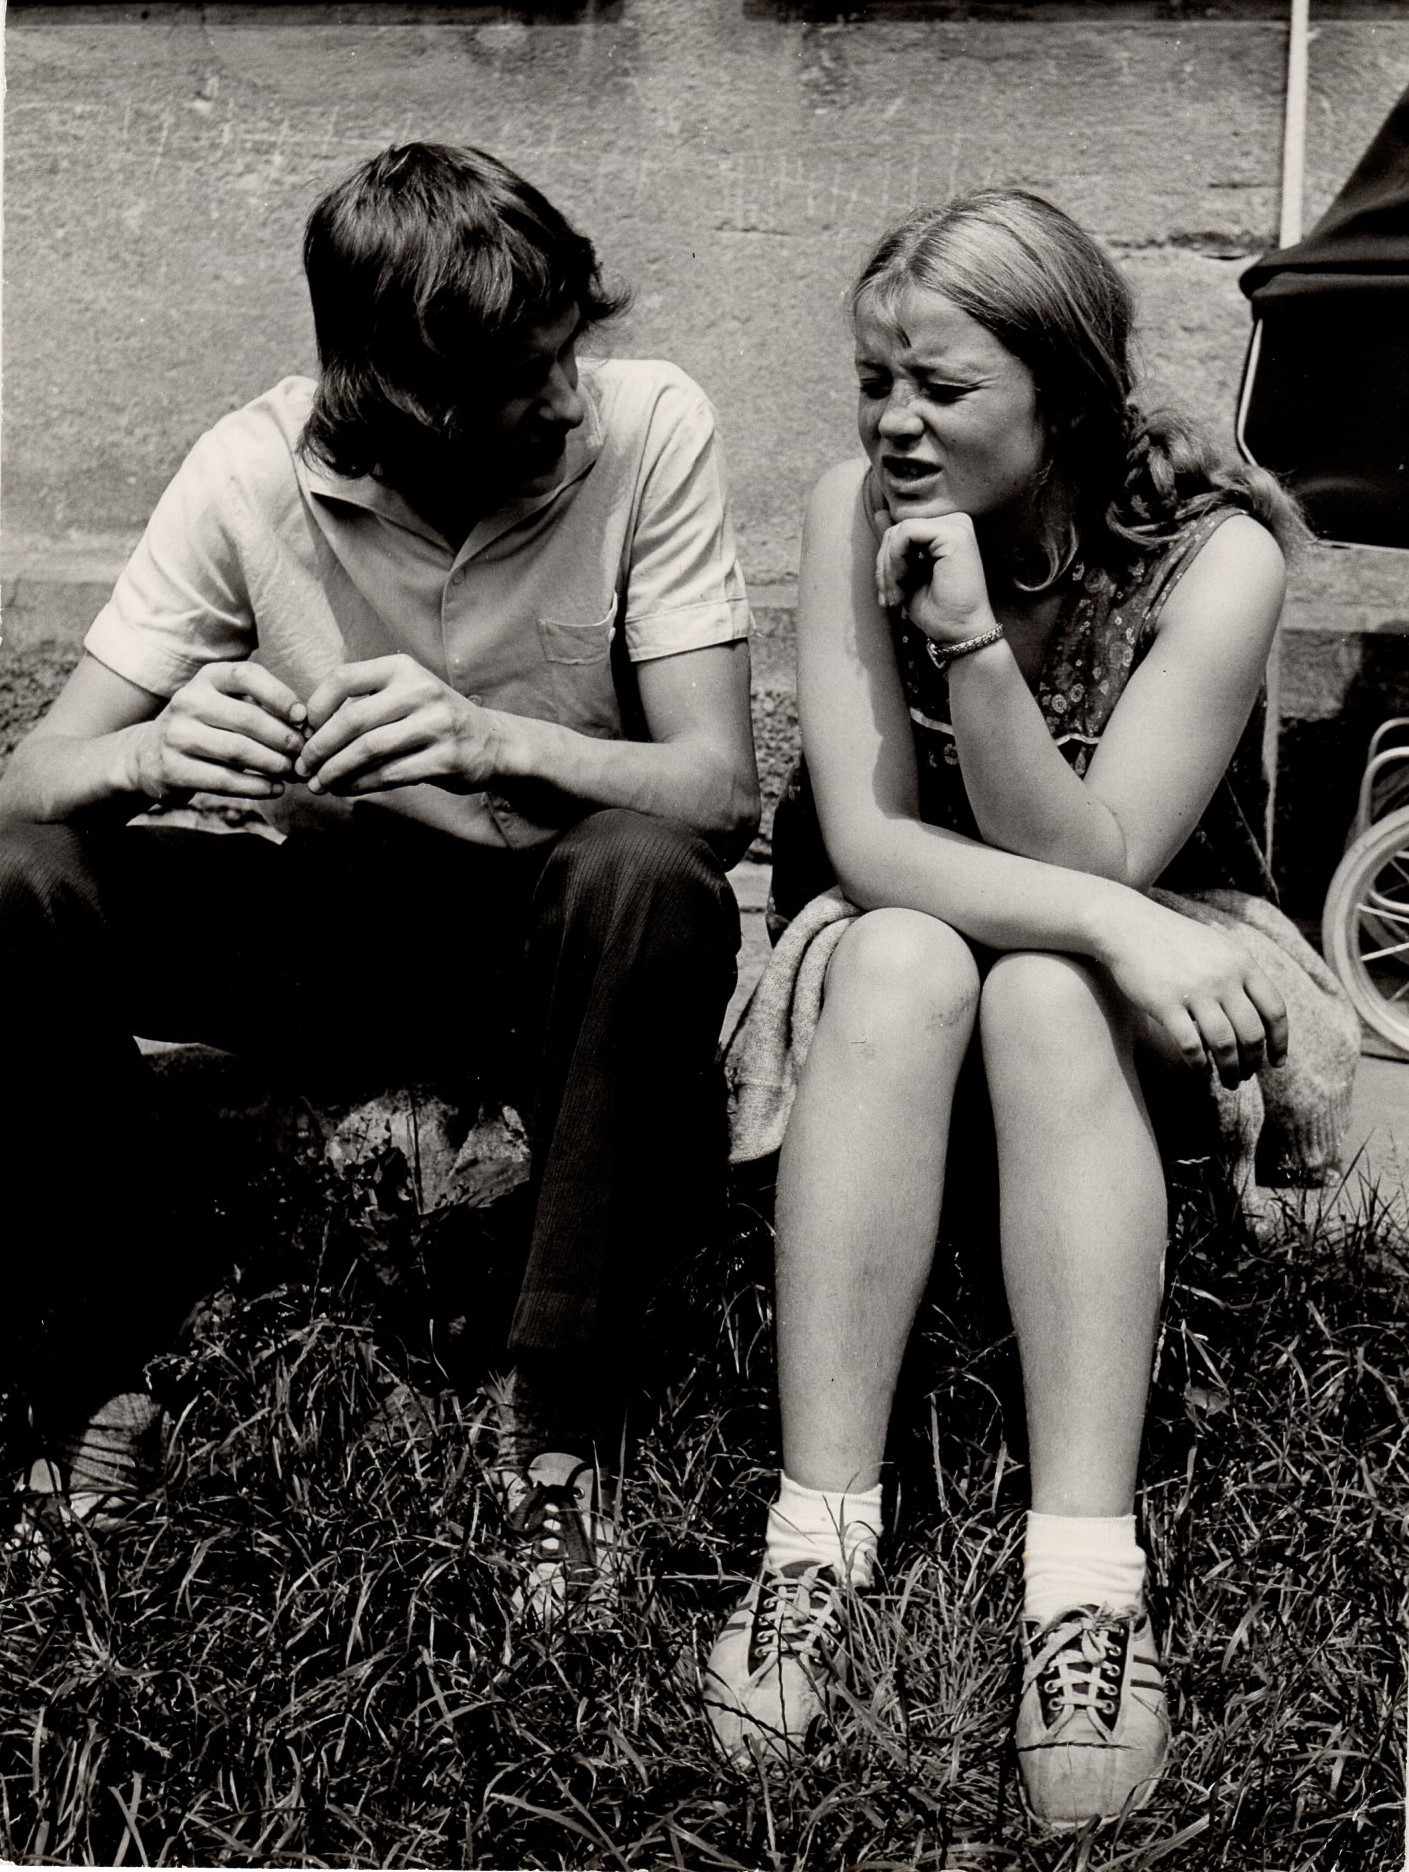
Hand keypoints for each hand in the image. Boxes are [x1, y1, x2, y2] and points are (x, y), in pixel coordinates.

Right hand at [131, 662, 305, 801]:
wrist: (149, 755)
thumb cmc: (207, 728)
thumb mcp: (226, 705)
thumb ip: (261, 709)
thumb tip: (307, 728)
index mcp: (207, 678)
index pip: (247, 675)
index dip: (280, 695)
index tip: (302, 717)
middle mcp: (188, 700)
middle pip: (248, 719)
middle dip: (284, 739)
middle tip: (304, 754)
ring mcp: (177, 734)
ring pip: (238, 751)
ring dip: (274, 765)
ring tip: (293, 772)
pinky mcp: (173, 768)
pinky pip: (224, 780)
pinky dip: (257, 786)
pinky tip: (276, 789)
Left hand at [296, 654, 500, 795]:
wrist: (491, 741)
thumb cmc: (434, 719)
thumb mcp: (405, 693)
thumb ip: (365, 702)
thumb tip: (309, 730)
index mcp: (402, 668)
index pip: (344, 678)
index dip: (316, 706)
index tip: (305, 730)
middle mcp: (420, 691)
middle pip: (352, 719)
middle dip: (319, 747)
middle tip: (304, 766)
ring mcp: (436, 725)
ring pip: (368, 749)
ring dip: (336, 770)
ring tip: (320, 783)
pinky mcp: (445, 758)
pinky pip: (390, 774)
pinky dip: (361, 785)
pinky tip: (346, 789)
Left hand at [875, 511, 995, 646]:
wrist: (959, 632)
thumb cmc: (936, 610)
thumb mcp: (907, 573)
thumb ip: (897, 544)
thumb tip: (879, 513)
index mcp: (946, 530)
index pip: (900, 531)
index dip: (885, 561)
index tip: (886, 593)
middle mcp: (955, 522)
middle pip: (897, 529)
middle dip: (884, 566)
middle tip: (889, 598)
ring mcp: (957, 525)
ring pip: (899, 531)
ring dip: (888, 568)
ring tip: (896, 596)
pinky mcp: (954, 534)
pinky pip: (906, 532)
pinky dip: (896, 559)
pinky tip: (903, 582)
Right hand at [1094, 889, 1288, 1086]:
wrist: (1129, 927)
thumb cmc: (1174, 941)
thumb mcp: (1217, 948)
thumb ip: (1240, 976)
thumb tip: (1260, 1017)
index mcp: (1241, 963)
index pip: (1274, 1010)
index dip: (1280, 1042)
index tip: (1276, 1063)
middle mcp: (1223, 978)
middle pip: (1252, 1033)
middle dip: (1253, 1062)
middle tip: (1246, 1075)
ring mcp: (1195, 991)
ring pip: (1225, 1044)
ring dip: (1230, 1070)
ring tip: (1228, 1081)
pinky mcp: (1165, 1004)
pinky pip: (1191, 1045)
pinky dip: (1200, 1064)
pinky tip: (1200, 1070)